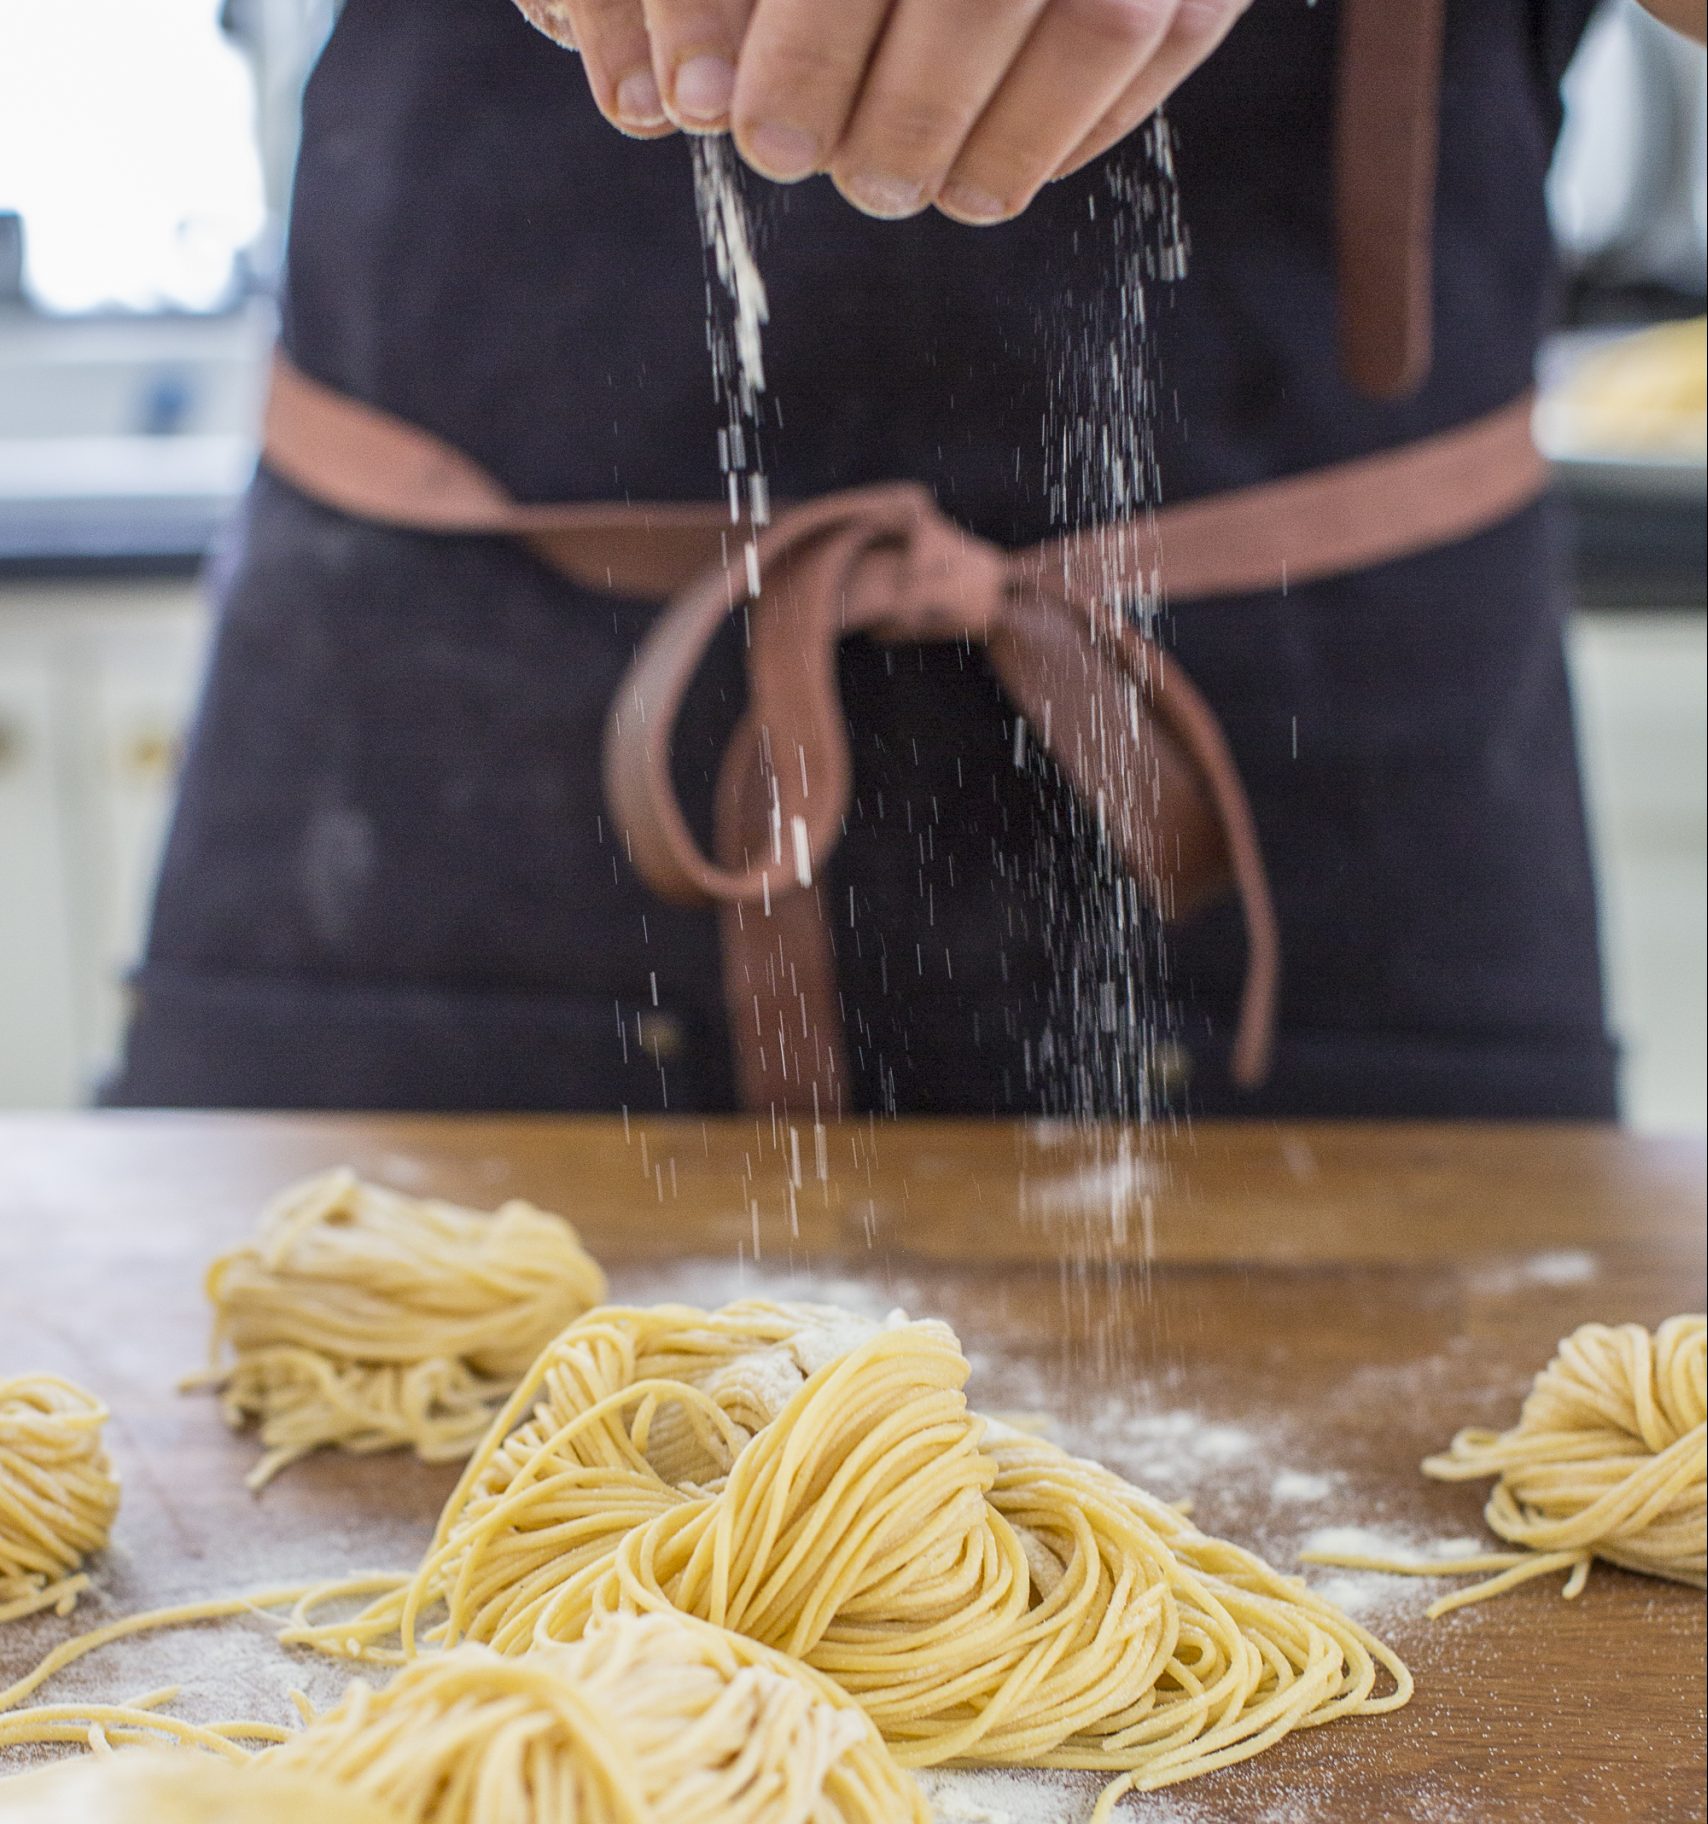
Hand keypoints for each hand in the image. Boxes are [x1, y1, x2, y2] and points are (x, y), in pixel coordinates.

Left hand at [514, 0, 1249, 221]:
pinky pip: (1165, 42)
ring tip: (940, 191)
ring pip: (1092, 19)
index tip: (760, 141)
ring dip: (1002, 138)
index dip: (804, 52)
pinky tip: (1014, 162)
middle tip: (862, 184)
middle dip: (904, 111)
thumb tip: (692, 101)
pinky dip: (1086, 122)